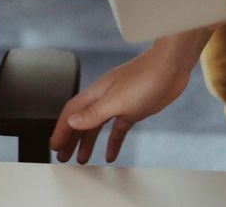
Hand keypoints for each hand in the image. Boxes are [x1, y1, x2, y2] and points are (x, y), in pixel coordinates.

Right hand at [50, 35, 199, 164]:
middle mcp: (103, 99)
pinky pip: (117, 129)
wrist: (171, 67)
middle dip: (70, 139)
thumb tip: (71, 122)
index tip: (54, 147)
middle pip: (81, 122)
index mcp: (96, 94)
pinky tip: (111, 154)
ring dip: (87, 142)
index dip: (60, 131)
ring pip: (97, 127)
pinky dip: (112, 142)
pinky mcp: (132, 110)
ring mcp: (118, 104)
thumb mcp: (117, 101)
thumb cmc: (145, 78)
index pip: (71, 114)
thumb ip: (94, 113)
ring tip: (82, 159)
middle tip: (63, 157)